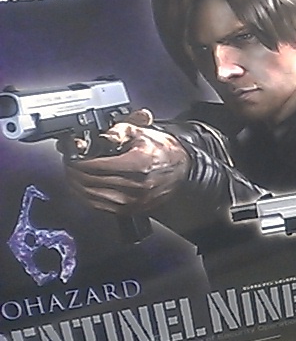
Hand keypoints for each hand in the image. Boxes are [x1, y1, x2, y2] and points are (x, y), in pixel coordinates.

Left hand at [64, 111, 191, 214]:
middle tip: (69, 164)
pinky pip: (101, 206)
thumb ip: (118, 131)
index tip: (72, 156)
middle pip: (90, 181)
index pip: (95, 165)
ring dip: (77, 186)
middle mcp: (135, 185)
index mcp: (137, 164)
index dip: (78, 161)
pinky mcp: (132, 209)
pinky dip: (87, 198)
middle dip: (74, 172)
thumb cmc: (164, 151)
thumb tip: (100, 136)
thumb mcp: (142, 133)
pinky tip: (82, 189)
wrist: (183, 169)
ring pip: (92, 196)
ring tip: (72, 175)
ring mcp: (133, 200)